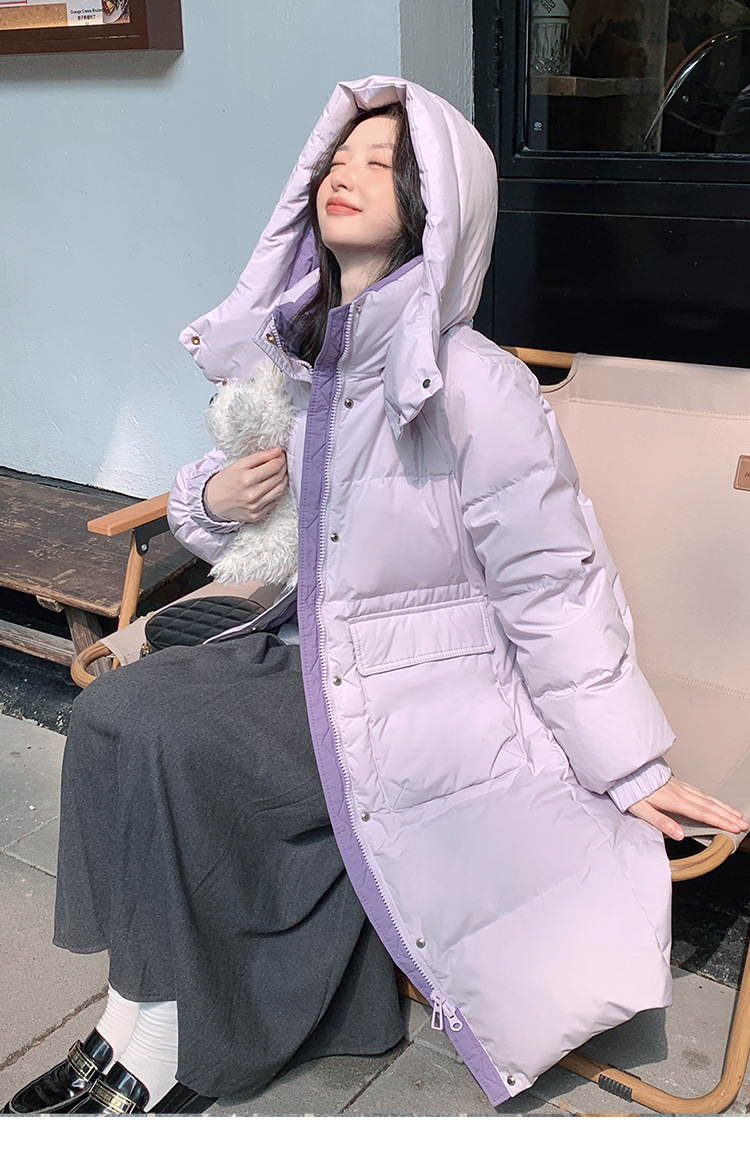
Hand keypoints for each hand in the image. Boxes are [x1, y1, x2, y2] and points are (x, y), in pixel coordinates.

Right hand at [204, 448, 287, 522]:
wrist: (212, 502)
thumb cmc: (225, 481)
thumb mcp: (239, 464)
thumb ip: (259, 457)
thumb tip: (277, 451)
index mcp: (246, 479)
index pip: (273, 467)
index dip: (280, 459)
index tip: (280, 455)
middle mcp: (252, 494)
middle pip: (278, 478)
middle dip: (283, 468)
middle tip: (281, 462)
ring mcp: (255, 507)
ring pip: (279, 490)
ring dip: (283, 480)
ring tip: (280, 473)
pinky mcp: (256, 515)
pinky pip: (274, 502)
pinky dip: (276, 492)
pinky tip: (273, 486)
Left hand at [628, 776, 748, 840]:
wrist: (626, 768)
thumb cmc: (630, 790)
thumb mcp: (641, 810)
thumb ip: (661, 822)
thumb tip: (679, 835)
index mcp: (673, 800)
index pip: (701, 813)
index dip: (719, 821)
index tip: (733, 827)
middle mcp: (680, 793)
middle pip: (708, 806)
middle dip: (727, 816)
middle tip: (743, 824)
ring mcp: (680, 787)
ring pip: (706, 798)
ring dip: (723, 807)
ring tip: (736, 814)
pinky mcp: (677, 784)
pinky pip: (699, 792)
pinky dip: (712, 798)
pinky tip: (716, 802)